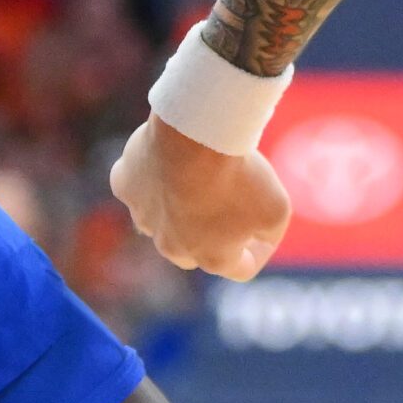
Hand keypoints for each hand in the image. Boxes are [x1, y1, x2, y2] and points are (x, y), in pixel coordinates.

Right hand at [110, 114, 290, 281]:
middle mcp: (173, 247)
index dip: (259, 248)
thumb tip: (256, 238)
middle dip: (214, 230)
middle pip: (197, 246)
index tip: (265, 224)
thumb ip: (268, 232)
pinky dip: (151, 174)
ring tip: (197, 171)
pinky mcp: (125, 186)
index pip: (241, 267)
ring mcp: (144, 217)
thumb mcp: (277, 209)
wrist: (195, 135)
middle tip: (228, 195)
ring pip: (163, 218)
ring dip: (179, 202)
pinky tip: (167, 155)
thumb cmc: (238, 174)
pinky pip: (139, 185)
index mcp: (212, 259)